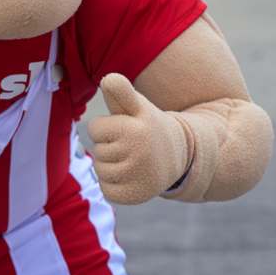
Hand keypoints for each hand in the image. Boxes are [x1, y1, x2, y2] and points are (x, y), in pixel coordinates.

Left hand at [87, 74, 190, 204]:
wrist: (181, 156)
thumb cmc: (149, 126)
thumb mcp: (138, 106)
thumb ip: (121, 91)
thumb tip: (107, 78)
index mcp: (136, 129)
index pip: (95, 128)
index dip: (107, 126)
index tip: (126, 127)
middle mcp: (138, 153)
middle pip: (97, 150)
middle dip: (110, 146)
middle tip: (132, 145)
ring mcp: (138, 177)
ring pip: (100, 170)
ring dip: (111, 165)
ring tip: (133, 159)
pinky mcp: (135, 196)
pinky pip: (107, 190)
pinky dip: (114, 184)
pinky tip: (131, 176)